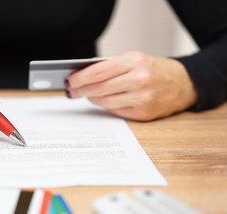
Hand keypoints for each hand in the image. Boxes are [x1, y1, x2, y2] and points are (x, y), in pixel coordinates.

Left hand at [66, 51, 197, 120]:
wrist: (184, 84)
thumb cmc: (155, 70)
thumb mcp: (135, 59)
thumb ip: (112, 66)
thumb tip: (84, 77)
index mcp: (135, 61)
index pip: (98, 72)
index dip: (80, 78)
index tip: (70, 81)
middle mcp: (139, 80)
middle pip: (98, 88)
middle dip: (81, 91)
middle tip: (72, 92)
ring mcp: (142, 99)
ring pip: (104, 102)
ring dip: (92, 99)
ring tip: (87, 95)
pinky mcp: (143, 114)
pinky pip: (115, 111)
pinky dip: (107, 106)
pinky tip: (104, 101)